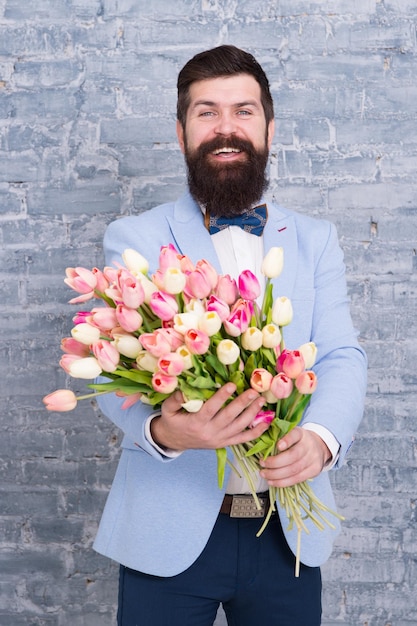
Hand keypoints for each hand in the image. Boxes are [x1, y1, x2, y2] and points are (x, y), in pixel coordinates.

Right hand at [150, 383, 268, 450]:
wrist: (174, 441)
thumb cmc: (173, 421)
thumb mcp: (168, 410)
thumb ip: (175, 399)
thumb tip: (184, 390)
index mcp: (196, 423)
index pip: (211, 409)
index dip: (222, 397)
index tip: (232, 384)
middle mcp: (210, 433)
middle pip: (229, 417)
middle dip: (242, 403)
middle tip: (254, 391)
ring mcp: (219, 439)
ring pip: (239, 427)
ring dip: (252, 414)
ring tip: (261, 401)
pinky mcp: (225, 443)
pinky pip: (243, 439)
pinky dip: (256, 432)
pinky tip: (266, 422)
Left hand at [259, 427, 331, 487]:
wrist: (318, 447)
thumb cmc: (298, 441)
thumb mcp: (290, 434)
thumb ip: (279, 437)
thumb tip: (261, 444)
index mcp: (301, 433)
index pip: (295, 435)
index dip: (287, 440)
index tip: (278, 445)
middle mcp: (308, 445)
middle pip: (293, 456)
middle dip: (275, 462)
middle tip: (262, 463)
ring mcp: (313, 459)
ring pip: (294, 470)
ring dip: (276, 474)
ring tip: (264, 474)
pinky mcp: (314, 471)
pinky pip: (297, 479)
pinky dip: (282, 482)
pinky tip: (272, 481)